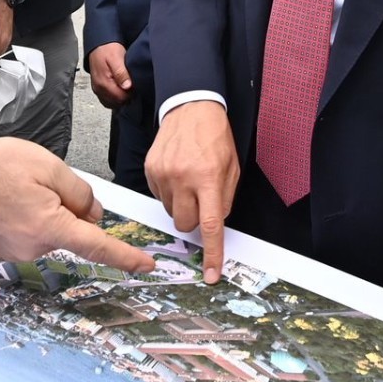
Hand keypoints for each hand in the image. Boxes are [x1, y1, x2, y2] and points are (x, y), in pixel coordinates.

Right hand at [0, 125, 153, 272]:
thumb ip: (80, 192)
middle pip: (71, 231)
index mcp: (47, 226)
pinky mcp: (3, 250)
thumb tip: (94, 214)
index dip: (125, 256)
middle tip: (40, 183)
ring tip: (18, 189)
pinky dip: (30, 218)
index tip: (146, 264)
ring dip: (47, 212)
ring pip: (51, 231)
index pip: (97, 246)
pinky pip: (32, 234)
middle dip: (68, 209)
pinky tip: (9, 200)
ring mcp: (15, 252)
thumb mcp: (49, 165)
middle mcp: (31, 247)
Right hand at [88, 42, 131, 108]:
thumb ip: (121, 73)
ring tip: (127, 87)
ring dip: (121, 98)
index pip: (120, 97)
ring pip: (112, 103)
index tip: (136, 86)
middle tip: (133, 86)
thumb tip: (127, 86)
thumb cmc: (108, 49)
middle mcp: (99, 88)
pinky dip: (114, 98)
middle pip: (116, 102)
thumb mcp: (116, 58)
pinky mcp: (98, 88)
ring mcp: (98, 89)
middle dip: (126, 96)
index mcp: (103, 82)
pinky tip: (120, 90)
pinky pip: (107, 100)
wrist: (98, 45)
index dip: (130, 94)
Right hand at [144, 100, 238, 282]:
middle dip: (193, 221)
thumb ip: (224, 198)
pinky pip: (158, 196)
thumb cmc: (214, 137)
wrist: (190, 107)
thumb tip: (214, 223)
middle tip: (199, 201)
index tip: (212, 274)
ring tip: (188, 180)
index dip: (213, 253)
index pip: (211, 225)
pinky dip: (169, 192)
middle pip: (184, 224)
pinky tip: (176, 173)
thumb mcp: (231, 167)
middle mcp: (183, 178)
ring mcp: (163, 174)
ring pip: (170, 212)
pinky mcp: (150, 170)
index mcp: (209, 178)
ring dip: (180, 204)